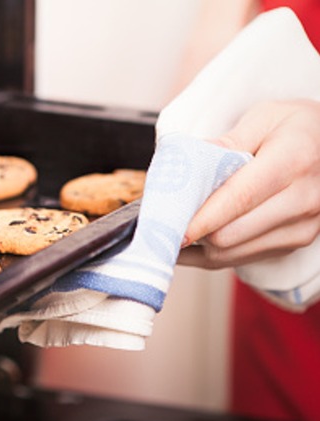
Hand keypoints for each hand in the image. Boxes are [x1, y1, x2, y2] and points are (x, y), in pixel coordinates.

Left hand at [178, 99, 319, 268]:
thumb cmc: (294, 127)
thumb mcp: (264, 118)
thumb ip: (226, 144)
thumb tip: (189, 167)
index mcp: (293, 161)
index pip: (239, 198)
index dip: (201, 217)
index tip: (169, 227)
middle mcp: (304, 199)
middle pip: (231, 233)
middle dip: (192, 231)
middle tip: (161, 224)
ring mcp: (303, 226)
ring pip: (233, 253)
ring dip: (198, 247)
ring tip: (172, 231)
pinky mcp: (295, 243)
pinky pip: (241, 258)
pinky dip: (210, 254)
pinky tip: (189, 244)